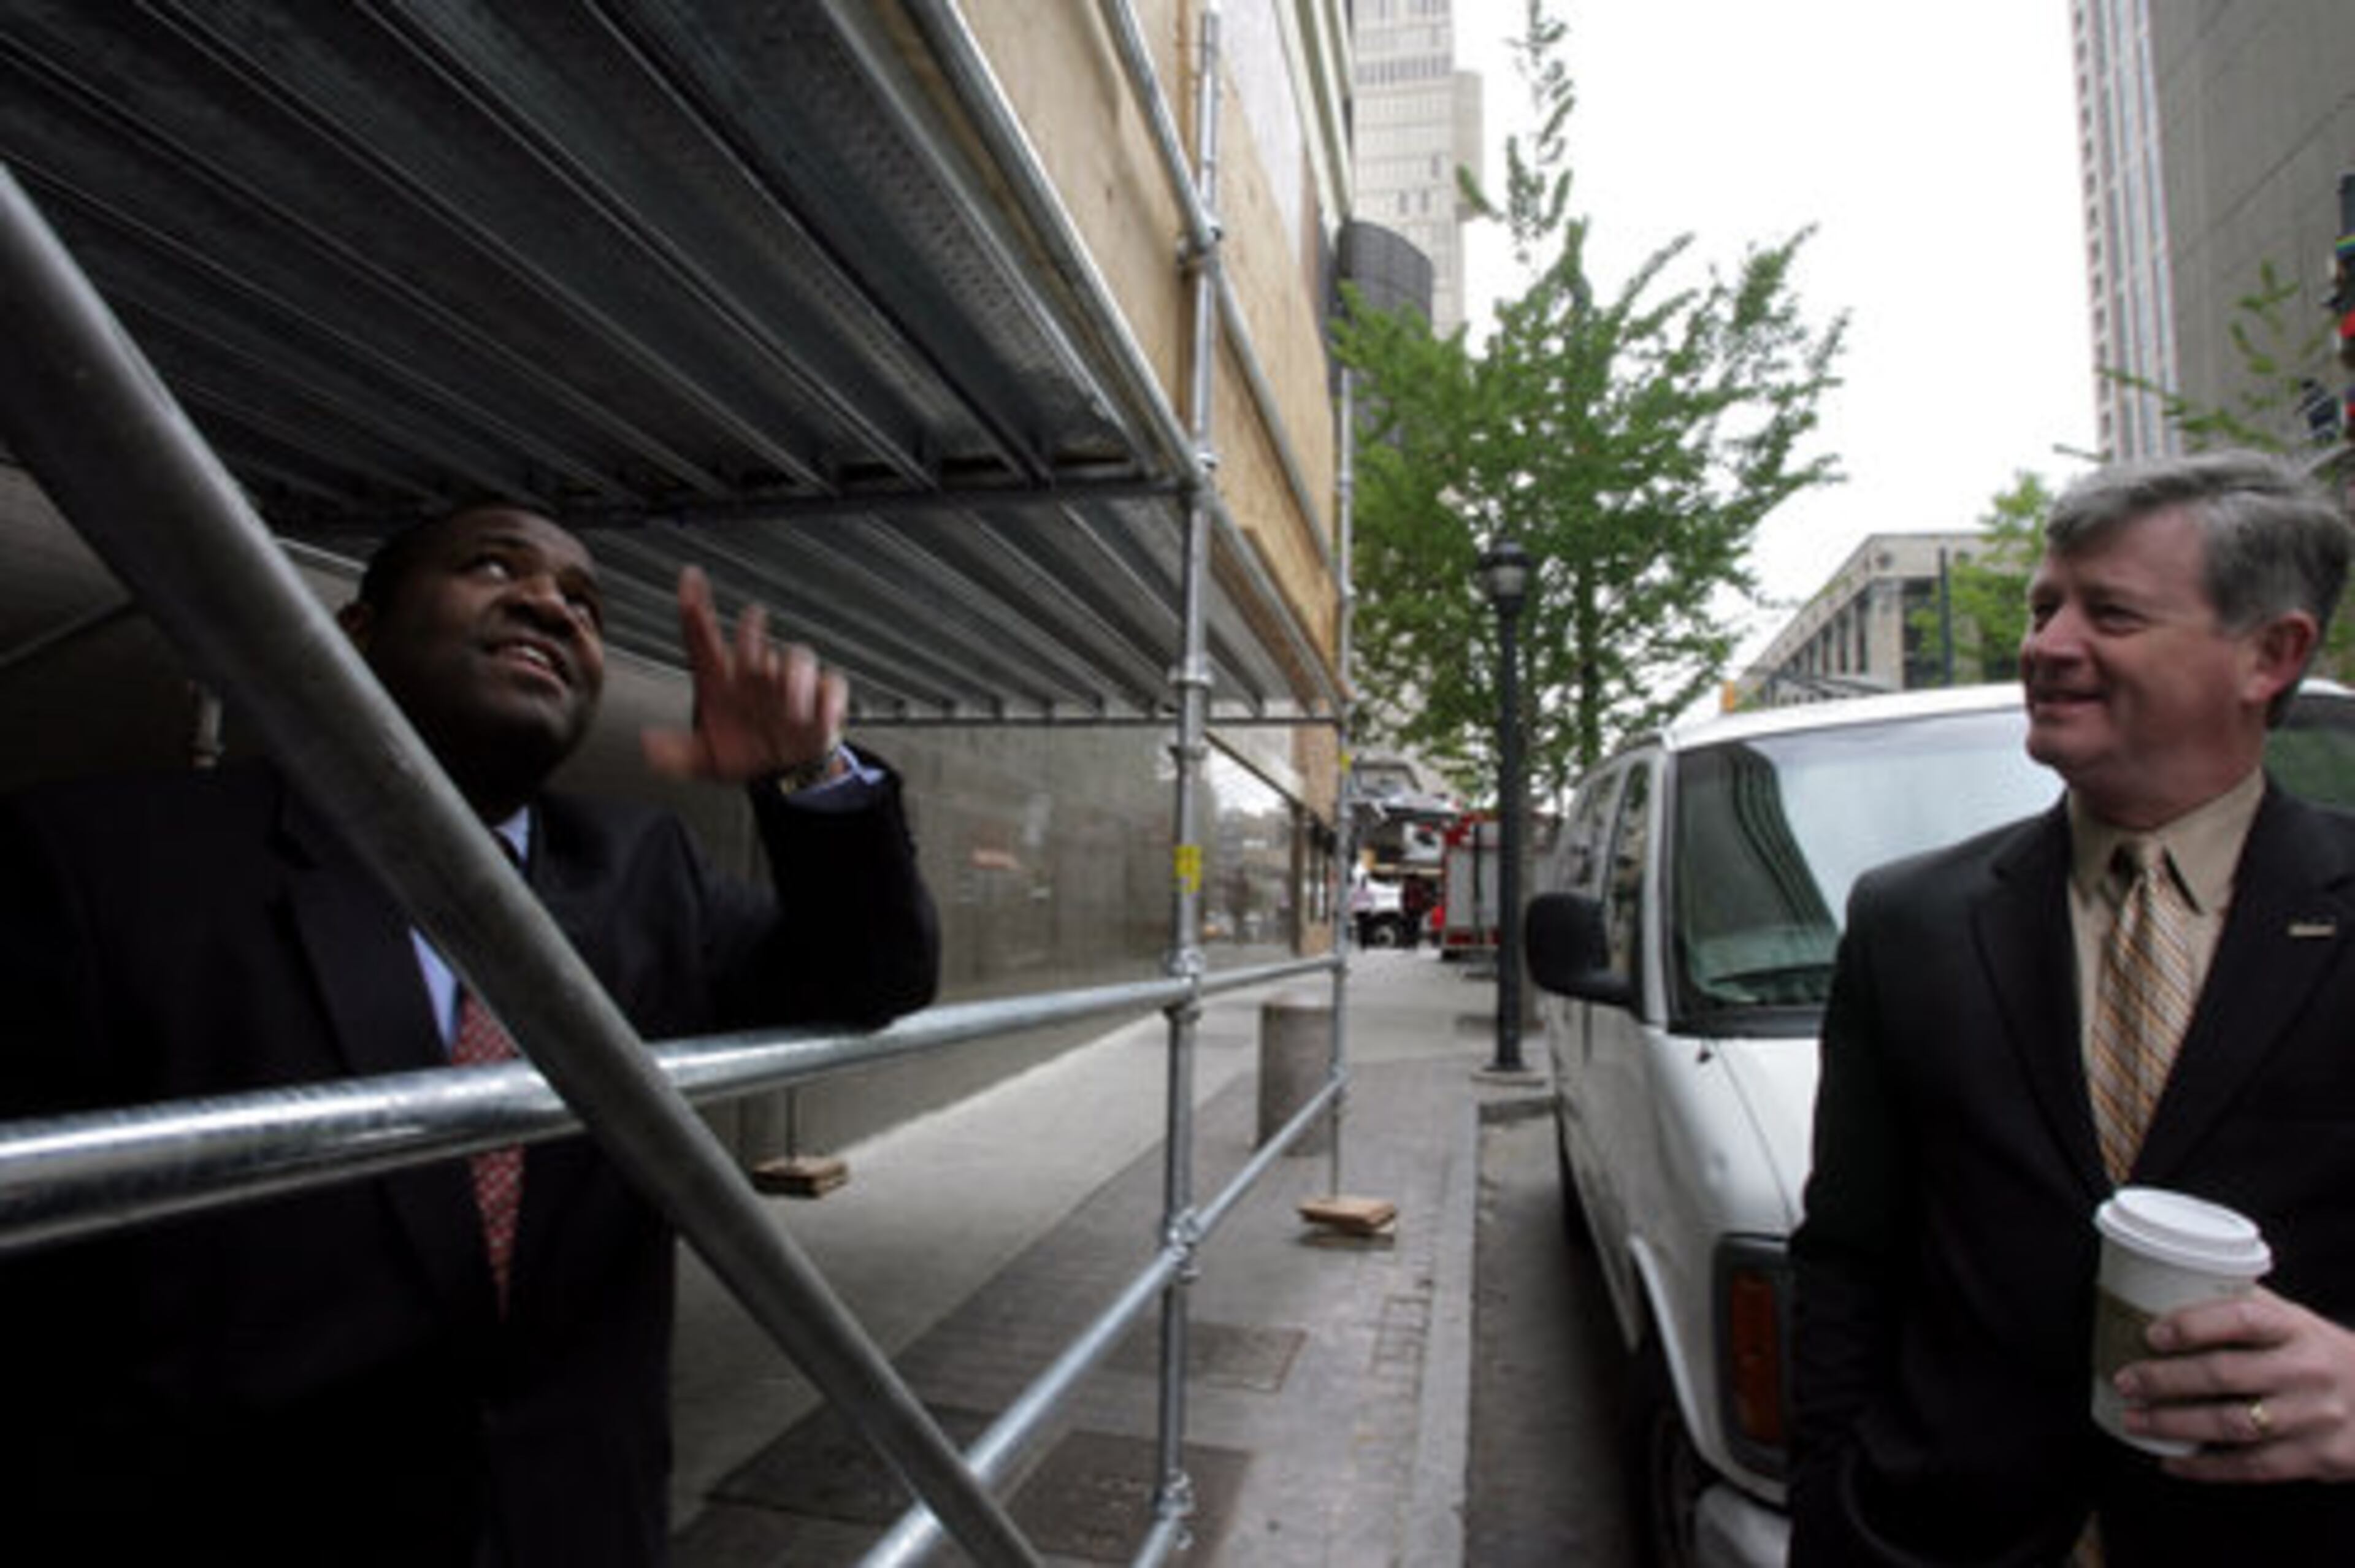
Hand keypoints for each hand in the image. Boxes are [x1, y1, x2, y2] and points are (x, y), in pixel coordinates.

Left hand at [641, 566, 846, 783]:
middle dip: (752, 633)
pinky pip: (830, 686)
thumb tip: (649, 744)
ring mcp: (788, 683)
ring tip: (790, 707)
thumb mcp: (702, 759)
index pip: (702, 636)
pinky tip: (821, 715)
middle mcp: (754, 674)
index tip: (690, 577)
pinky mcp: (819, 698)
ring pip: (796, 659)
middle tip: (749, 634)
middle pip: (753, 640)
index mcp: (719, 681)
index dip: (695, 605)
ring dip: (794, 676)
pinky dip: (828, 699)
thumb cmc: (743, 751)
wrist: (782, 770)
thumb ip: (674, 753)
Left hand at [2114, 1286, 2354, 1481]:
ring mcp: (2315, 1418)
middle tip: (2126, 1381)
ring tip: (2134, 1419)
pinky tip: (2171, 1460)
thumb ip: (2244, 1309)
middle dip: (2165, 1379)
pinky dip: (2205, 1467)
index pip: (2242, 1319)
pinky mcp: (2319, 1458)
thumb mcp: (2294, 1322)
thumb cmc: (2321, 1355)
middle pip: (2226, 1375)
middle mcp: (2307, 1371)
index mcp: (2297, 1329)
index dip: (2193, 1325)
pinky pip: (2252, 1467)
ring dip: (2174, 1424)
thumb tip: (2164, 1288)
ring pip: (2232, 1424)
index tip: (2151, 1333)